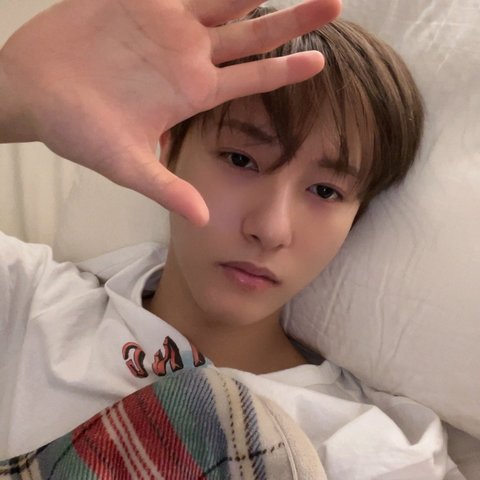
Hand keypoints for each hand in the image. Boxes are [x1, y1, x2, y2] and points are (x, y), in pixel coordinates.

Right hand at [0, 0, 340, 224]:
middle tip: (336, 1)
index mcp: (192, 92)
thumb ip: (166, 187)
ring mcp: (167, 24)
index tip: (322, 60)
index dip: (285, 70)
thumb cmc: (77, 130)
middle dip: (293, 17)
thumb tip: (202, 220)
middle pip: (252, 34)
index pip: (251, 80)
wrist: (36, 89)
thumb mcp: (124, 164)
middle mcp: (188, 55)